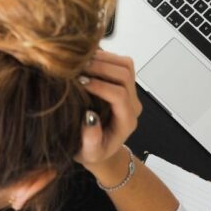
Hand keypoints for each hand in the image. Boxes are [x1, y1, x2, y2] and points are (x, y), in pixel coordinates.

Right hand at [74, 50, 141, 170]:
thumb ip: (91, 140)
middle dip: (101, 67)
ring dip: (103, 59)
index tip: (80, 83)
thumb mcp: (89, 153)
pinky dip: (104, 56)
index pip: (120, 95)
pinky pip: (120, 62)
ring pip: (125, 64)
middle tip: (77, 68)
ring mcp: (130, 92)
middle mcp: (132, 104)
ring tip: (81, 62)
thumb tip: (89, 117)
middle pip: (125, 75)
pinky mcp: (124, 83)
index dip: (100, 86)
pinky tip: (85, 60)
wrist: (101, 148)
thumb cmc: (93, 152)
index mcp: (126, 121)